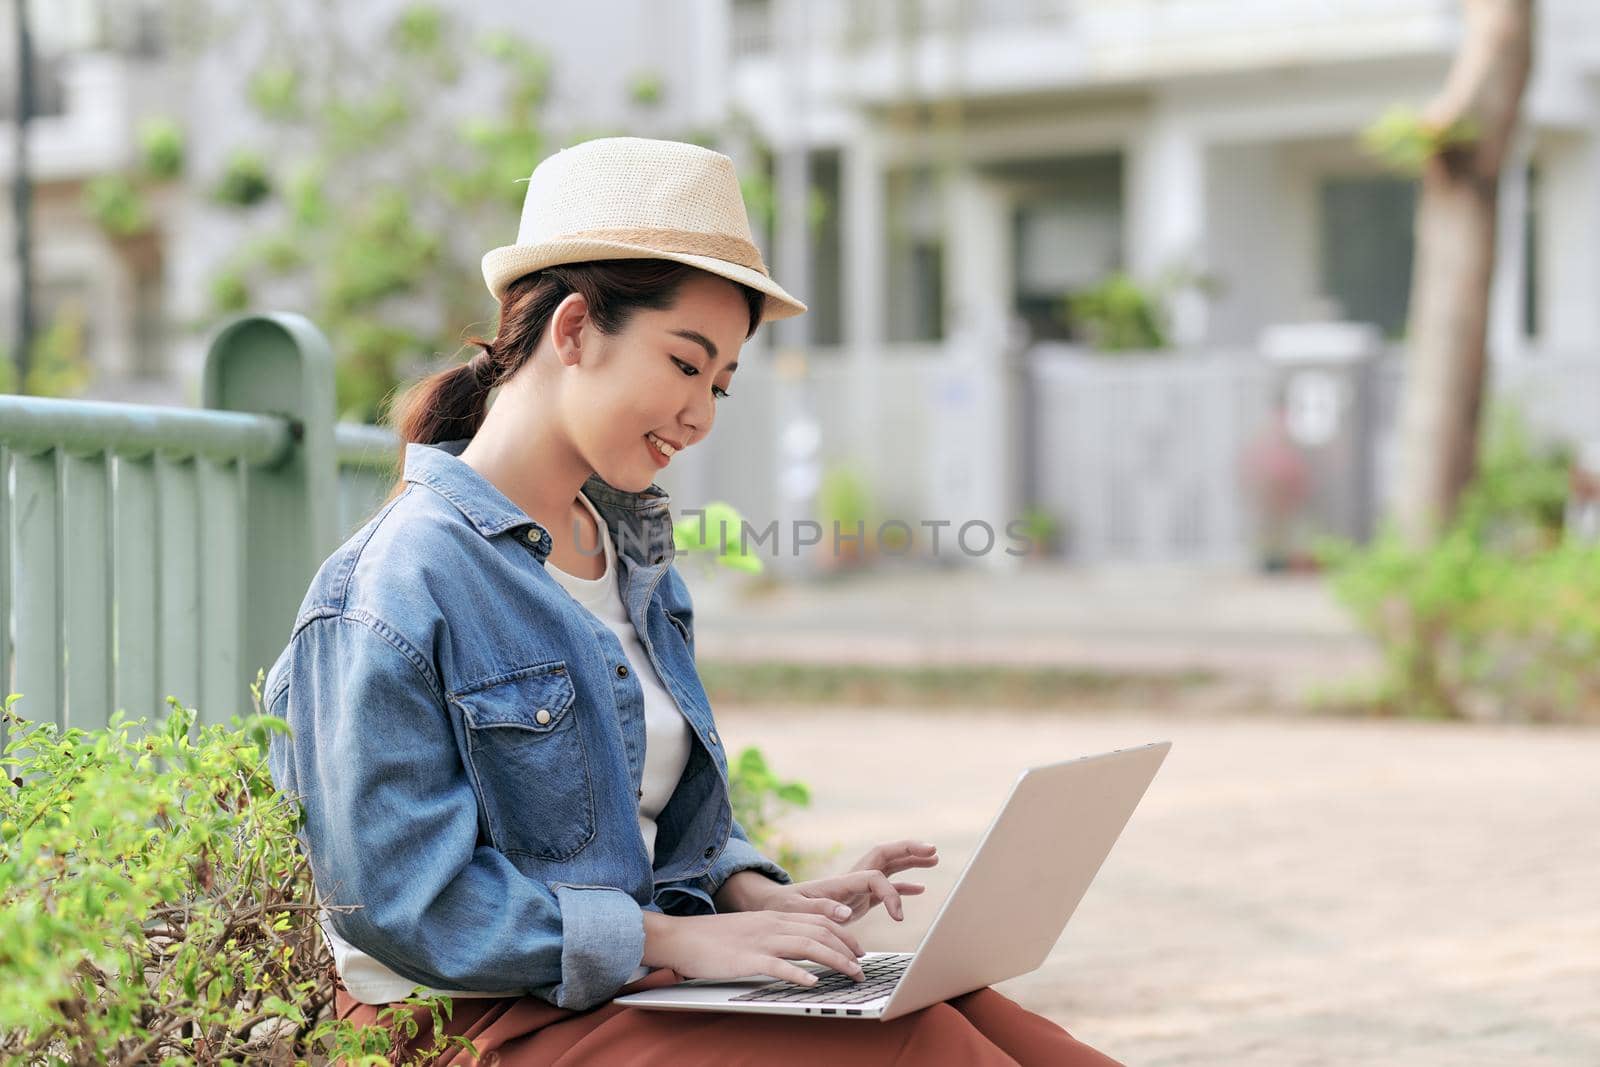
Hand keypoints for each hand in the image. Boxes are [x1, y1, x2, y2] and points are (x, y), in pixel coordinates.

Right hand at [641, 910, 866, 987]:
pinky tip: (813, 983)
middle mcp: (772, 925)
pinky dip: (798, 974)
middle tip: (862, 967)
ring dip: (834, 960)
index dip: (844, 934)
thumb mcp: (751, 929)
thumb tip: (800, 949)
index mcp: (774, 917)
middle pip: (820, 931)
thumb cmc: (714, 938)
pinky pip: (778, 966)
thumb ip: (774, 934)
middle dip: (847, 949)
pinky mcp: (747, 960)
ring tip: (851, 974)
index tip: (858, 949)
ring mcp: (760, 941)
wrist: (681, 937)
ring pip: (807, 946)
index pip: (819, 920)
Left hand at [735, 840, 938, 923]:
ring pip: (889, 868)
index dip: (891, 893)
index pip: (875, 876)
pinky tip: (920, 888)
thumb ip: (821, 910)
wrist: (775, 907)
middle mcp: (852, 879)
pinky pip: (886, 887)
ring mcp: (856, 888)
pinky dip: (903, 887)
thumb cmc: (784, 909)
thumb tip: (846, 912)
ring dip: (911, 861)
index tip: (897, 918)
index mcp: (841, 882)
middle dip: (909, 851)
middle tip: (932, 850)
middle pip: (886, 856)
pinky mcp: (858, 899)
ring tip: (934, 858)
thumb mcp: (797, 911)